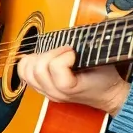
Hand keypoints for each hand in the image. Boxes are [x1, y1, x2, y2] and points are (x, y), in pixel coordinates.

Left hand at [17, 48, 131, 115]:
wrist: (108, 95)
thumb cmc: (106, 78)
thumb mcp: (101, 62)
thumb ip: (85, 51)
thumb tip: (70, 38)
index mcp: (70, 88)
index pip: (55, 67)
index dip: (65, 54)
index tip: (75, 52)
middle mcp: (55, 93)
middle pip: (37, 69)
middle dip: (50, 54)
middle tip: (64, 51)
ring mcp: (46, 92)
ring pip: (27, 72)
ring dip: (37, 58)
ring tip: (52, 54)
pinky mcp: (41, 88)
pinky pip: (25, 74)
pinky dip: (29, 63)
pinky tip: (41, 57)